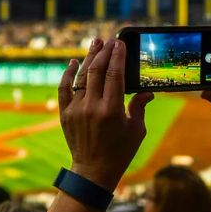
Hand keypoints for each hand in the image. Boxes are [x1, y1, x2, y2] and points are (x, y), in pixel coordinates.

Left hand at [58, 38, 153, 190]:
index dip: (117, 56)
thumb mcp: (136, 130)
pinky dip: (67, 74)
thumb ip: (140, 107)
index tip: (120, 43)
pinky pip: (63, 89)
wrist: (93, 171)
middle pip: (97, 71)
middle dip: (103, 52)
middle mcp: (92, 107)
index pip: (115, 75)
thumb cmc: (120, 151)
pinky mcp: (65, 114)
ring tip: (95, 43)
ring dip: (88, 58)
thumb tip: (147, 92)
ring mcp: (76, 110)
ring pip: (81, 77)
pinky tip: (73, 62)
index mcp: (111, 110)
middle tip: (108, 40)